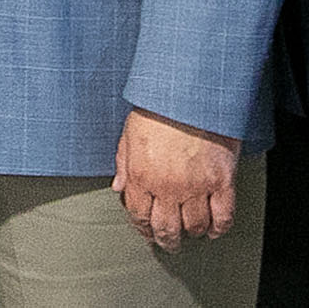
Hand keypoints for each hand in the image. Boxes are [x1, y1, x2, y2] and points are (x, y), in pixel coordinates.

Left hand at [112, 107, 240, 250]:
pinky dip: (218, 228)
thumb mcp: (129, 134)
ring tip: (190, 234)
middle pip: (166, 228)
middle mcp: (167, 187)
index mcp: (140, 175)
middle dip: (165, 240)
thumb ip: (122, 164)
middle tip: (168, 244)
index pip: (139, 215)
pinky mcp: (222, 183)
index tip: (146, 232)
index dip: (142, 228)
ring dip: (191, 234)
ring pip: (194, 226)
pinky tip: (213, 230)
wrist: (190, 96)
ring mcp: (196, 187)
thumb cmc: (157, 110)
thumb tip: (117, 187)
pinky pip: (223, 216)